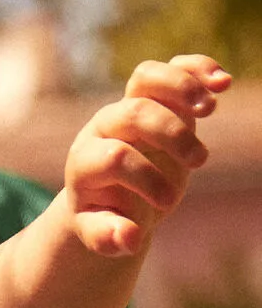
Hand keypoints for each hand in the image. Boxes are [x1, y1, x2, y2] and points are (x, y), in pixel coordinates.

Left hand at [63, 53, 229, 258]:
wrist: (111, 191)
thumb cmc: (107, 214)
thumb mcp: (102, 232)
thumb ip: (109, 237)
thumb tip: (129, 239)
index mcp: (85, 161)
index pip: (114, 157)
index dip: (143, 176)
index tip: (167, 203)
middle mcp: (103, 127)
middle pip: (132, 112)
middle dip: (169, 133)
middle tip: (200, 162)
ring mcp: (128, 106)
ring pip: (146, 78)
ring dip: (181, 88)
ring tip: (210, 109)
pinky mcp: (154, 96)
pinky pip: (171, 69)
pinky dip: (196, 68)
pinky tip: (222, 83)